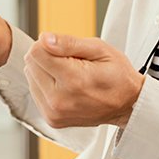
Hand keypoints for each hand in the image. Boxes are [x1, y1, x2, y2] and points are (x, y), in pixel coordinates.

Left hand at [24, 33, 143, 128]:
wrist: (128, 105)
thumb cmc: (117, 74)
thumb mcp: (99, 49)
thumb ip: (69, 42)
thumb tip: (44, 39)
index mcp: (73, 80)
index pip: (36, 52)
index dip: (49, 44)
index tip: (67, 49)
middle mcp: (60, 100)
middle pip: (30, 63)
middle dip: (47, 56)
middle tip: (72, 63)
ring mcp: (54, 113)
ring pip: (30, 77)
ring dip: (45, 71)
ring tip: (70, 75)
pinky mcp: (52, 119)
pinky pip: (35, 92)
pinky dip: (47, 85)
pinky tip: (66, 86)